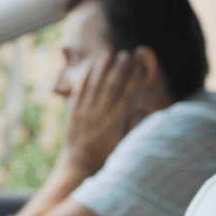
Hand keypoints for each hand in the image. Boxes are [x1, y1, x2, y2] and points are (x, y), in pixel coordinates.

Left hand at [62, 50, 144, 174]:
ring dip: (101, 67)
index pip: (125, 94)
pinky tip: (89, 65)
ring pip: (94, 84)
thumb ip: (133, 128)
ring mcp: (85, 111)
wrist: (80, 163)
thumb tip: (141, 111)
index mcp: (115, 121)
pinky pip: (79, 90)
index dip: (131, 78)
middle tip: (125, 54)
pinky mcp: (74, 111)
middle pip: (111, 85)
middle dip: (119, 67)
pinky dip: (85, 76)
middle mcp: (100, 113)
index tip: (137, 66)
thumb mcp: (124, 145)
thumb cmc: (105, 155)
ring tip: (108, 52)